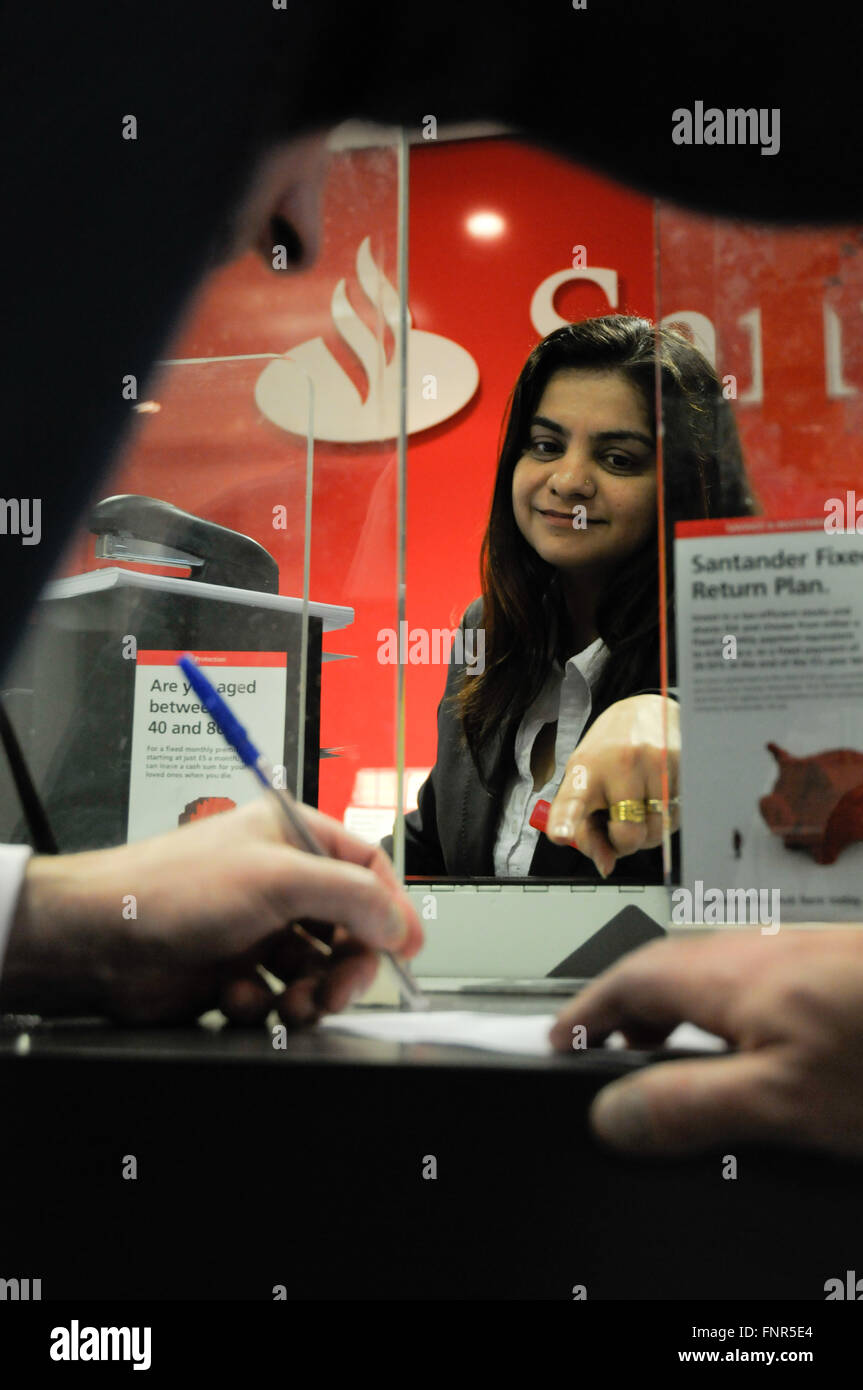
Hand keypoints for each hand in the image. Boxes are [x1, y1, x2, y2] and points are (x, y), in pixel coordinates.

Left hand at [2, 797, 422, 1025]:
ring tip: (288, 1004)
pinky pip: (276, 997)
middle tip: (338, 991)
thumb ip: (351, 897)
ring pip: (315, 971)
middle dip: (347, 967)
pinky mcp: (235, 970)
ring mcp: (256, 928)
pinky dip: (262, 1005)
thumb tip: (400, 923)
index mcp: (292, 837)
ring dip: (308, 994)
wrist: (99, 940)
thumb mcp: (278, 879)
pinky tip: (236, 996)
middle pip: (347, 928)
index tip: (405, 948)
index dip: (390, 909)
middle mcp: (278, 881)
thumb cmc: (171, 888)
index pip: (366, 868)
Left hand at [544, 694, 679, 876]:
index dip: (567, 821)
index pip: (573, 800)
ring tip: (639, 805)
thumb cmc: (608, 753)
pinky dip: (666, 817)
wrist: (646, 710)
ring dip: (648, 832)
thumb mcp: (586, 783)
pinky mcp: (681, 765)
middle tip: (620, 825)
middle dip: (625, 843)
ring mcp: (653, 763)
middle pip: (628, 834)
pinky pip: (677, 816)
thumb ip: (588, 829)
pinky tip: (657, 794)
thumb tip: (606, 865)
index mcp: (585, 769)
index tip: (560, 834)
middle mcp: (619, 764)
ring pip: (657, 831)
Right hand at [549, 928, 862, 1157]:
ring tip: (670, 1060)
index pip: (625, 981)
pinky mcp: (831, 967)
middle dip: (624, 1010)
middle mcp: (759, 950)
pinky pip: (748, 979)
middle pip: (662, 966)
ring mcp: (797, 952)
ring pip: (708, 972)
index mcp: (730, 976)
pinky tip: (749, 1047)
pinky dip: (720, 1011)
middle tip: (603, 1054)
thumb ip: (690, 1106)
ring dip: (674, 1010)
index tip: (554, 1041)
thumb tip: (612, 1117)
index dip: (582, 1015)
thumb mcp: (783, 1101)